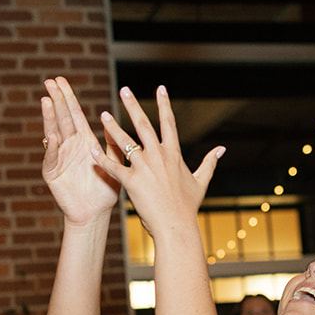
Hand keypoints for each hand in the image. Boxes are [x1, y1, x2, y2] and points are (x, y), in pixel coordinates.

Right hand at [40, 77, 120, 228]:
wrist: (95, 214)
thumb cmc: (104, 190)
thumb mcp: (113, 163)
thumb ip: (113, 144)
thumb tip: (114, 122)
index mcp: (84, 141)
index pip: (74, 114)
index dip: (68, 98)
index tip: (61, 80)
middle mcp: (69, 146)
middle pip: (62, 119)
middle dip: (57, 100)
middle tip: (50, 81)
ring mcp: (59, 158)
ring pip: (54, 133)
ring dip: (50, 118)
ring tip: (46, 101)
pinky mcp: (52, 173)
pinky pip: (52, 158)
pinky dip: (53, 148)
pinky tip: (52, 136)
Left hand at [91, 86, 222, 236]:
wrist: (177, 226)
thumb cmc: (188, 206)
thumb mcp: (201, 181)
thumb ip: (209, 162)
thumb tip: (222, 149)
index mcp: (174, 154)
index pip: (169, 123)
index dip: (164, 104)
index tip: (160, 88)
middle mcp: (158, 156)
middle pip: (143, 125)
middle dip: (133, 106)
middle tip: (124, 90)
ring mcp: (144, 168)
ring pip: (125, 142)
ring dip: (112, 127)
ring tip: (103, 114)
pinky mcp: (132, 182)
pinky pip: (114, 167)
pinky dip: (102, 159)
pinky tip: (92, 149)